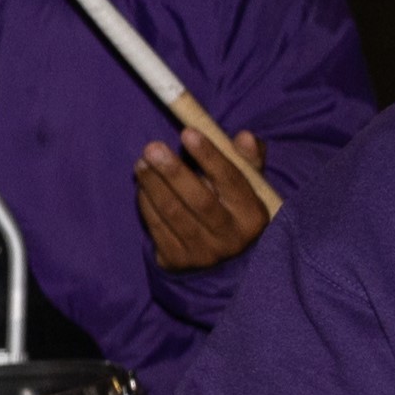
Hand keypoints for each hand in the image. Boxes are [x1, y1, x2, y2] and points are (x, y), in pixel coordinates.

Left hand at [132, 129, 276, 270]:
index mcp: (253, 216)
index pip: (232, 181)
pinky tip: (141, 185)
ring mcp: (203, 254)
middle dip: (173, 172)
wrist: (221, 259)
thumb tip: (245, 137)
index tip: (188, 132)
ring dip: (154, 185)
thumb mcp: (249, 185)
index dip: (209, 156)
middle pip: (200, 201)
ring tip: (141, 162)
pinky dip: (147, 203)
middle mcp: (230, 238)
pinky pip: (157, 228)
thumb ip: (248, 158)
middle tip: (152, 147)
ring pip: (174, 214)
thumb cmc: (233, 208)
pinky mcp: (177, 262)